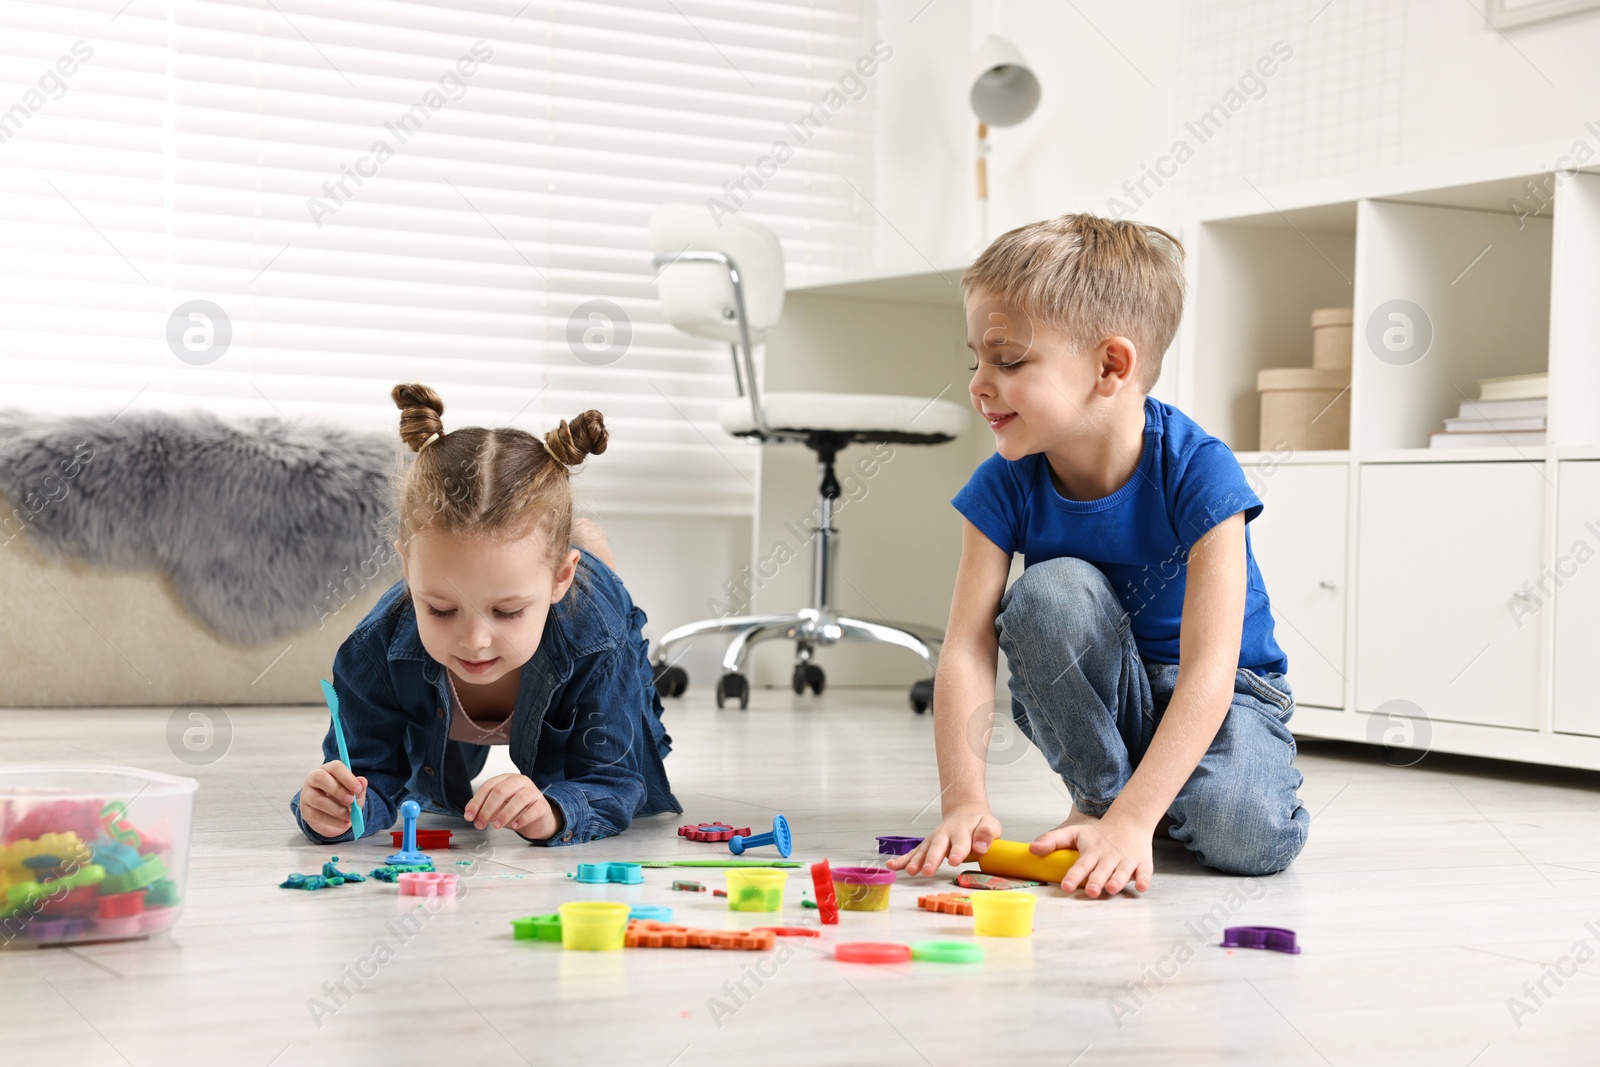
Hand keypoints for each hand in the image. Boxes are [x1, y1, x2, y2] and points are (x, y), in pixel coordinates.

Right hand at [301, 760, 366, 838]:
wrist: (334, 817)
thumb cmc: (344, 798)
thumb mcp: (355, 793)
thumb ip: (359, 787)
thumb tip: (363, 781)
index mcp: (329, 769)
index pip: (335, 767)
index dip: (347, 777)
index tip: (358, 789)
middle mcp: (314, 778)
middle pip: (320, 778)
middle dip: (337, 790)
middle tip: (350, 800)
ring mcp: (307, 794)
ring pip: (318, 799)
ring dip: (336, 809)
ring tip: (350, 816)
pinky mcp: (305, 810)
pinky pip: (316, 815)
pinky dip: (333, 821)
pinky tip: (344, 823)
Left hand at [465, 773, 557, 838]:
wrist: (537, 820)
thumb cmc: (516, 811)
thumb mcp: (497, 808)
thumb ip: (483, 807)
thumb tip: (470, 812)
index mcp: (506, 779)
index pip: (489, 786)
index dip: (477, 802)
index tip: (469, 816)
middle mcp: (520, 782)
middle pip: (502, 791)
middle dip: (488, 808)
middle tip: (480, 823)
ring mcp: (533, 792)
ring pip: (519, 799)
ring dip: (505, 813)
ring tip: (496, 825)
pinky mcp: (543, 805)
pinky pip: (534, 810)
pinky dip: (523, 818)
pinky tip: (515, 825)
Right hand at [886, 804, 1000, 876]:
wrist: (964, 812)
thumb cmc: (978, 823)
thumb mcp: (989, 824)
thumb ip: (986, 834)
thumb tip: (980, 848)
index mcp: (962, 831)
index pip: (961, 842)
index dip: (958, 851)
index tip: (955, 861)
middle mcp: (945, 835)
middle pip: (938, 847)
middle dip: (932, 859)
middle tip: (927, 871)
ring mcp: (934, 840)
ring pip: (923, 850)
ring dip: (916, 861)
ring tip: (911, 871)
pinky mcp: (927, 845)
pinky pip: (913, 853)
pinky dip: (902, 860)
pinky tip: (892, 866)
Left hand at [1033, 810, 1152, 897]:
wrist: (1129, 820)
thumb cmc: (1099, 833)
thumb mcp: (1075, 832)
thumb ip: (1053, 840)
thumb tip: (1031, 849)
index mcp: (1092, 851)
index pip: (1080, 864)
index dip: (1073, 875)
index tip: (1066, 886)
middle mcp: (1109, 857)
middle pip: (1101, 870)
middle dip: (1096, 881)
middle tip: (1090, 891)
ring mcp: (1126, 859)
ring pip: (1122, 872)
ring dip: (1117, 880)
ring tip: (1111, 889)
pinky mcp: (1142, 862)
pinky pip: (1145, 871)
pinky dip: (1144, 879)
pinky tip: (1141, 887)